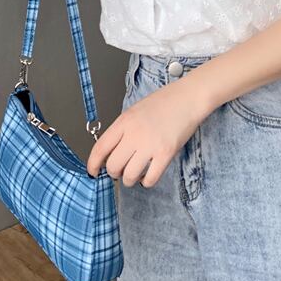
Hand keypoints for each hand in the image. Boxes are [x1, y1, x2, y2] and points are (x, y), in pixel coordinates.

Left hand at [86, 79, 204, 188]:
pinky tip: (149, 176)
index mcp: (124, 121)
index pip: (100, 148)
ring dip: (130, 179)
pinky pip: (150, 179)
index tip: (93, 171)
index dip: (93, 164)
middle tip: (121, 170)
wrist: (188, 98)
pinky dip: (147, 182)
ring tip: (135, 174)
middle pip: (113, 166)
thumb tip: (111, 152)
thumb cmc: (164, 102)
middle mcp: (134, 134)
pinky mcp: (166, 153)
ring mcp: (150, 144)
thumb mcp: (135, 111)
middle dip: (114, 173)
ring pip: (129, 176)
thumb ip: (123, 130)